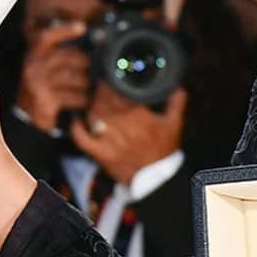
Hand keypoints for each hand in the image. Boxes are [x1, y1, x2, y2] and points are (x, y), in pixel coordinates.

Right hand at [14, 20, 90, 133]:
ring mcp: (39, 84)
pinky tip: (83, 100)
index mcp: (34, 54)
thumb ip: (62, 51)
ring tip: (88, 87)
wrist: (29, 114)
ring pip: (76, 78)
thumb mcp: (47, 64)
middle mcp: (34, 67)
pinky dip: (83, 99)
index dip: (64, 30)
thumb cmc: (44, 85)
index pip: (47, 37)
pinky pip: (75, 96)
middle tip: (91, 69)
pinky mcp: (46, 101)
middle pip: (69, 58)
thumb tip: (85, 36)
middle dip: (86, 64)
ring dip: (87, 84)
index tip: (82, 27)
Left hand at [69, 84, 186, 184]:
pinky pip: (83, 139)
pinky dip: (77, 129)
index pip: (119, 92)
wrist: (156, 179)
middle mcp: (121, 125)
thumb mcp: (175, 124)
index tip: (113, 78)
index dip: (112, 83)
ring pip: (93, 115)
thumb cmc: (163, 150)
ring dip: (92, 106)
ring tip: (95, 101)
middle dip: (101, 92)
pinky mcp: (101, 153)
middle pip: (103, 102)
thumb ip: (177, 102)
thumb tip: (178, 86)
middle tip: (103, 88)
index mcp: (138, 115)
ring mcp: (109, 140)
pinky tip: (77, 121)